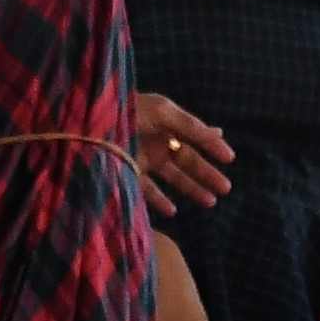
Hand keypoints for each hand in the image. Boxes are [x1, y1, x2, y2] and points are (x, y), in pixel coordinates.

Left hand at [132, 89, 236, 215]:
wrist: (88, 124)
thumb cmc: (129, 110)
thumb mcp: (163, 112)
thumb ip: (191, 126)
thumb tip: (220, 133)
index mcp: (166, 122)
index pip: (194, 137)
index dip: (212, 147)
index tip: (230, 159)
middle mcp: (157, 141)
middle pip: (187, 160)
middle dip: (207, 174)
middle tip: (226, 189)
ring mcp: (143, 158)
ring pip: (173, 178)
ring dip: (192, 188)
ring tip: (211, 202)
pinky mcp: (128, 174)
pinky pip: (148, 191)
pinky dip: (160, 201)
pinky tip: (173, 210)